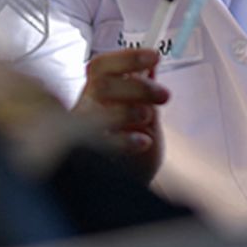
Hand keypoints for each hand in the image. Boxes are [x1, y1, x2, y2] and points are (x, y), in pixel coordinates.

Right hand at [73, 48, 169, 182]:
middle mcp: (85, 109)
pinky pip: (101, 141)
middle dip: (138, 85)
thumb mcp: (143, 117)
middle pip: (103, 83)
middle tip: (164, 95)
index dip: (128, 57)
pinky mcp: (88, 155)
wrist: (123, 191)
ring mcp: (83, 132)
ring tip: (147, 118)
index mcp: (96, 94)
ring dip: (129, 108)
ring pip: (97, 107)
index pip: (102, 66)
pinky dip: (126, 139)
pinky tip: (143, 142)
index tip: (155, 55)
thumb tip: (150, 65)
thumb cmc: (131, 151)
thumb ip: (143, 93)